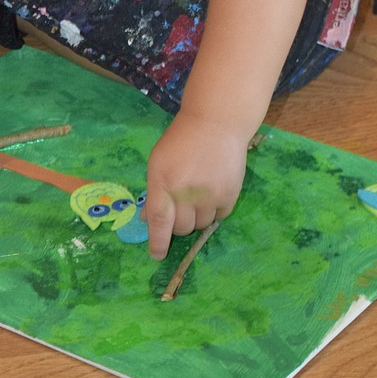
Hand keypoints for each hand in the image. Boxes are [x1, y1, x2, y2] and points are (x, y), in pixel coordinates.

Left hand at [143, 112, 248, 259]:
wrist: (216, 122)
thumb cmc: (181, 140)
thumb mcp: (158, 161)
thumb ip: (154, 191)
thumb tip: (147, 221)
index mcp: (163, 182)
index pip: (158, 220)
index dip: (157, 241)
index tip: (157, 255)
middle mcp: (185, 192)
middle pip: (181, 228)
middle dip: (178, 223)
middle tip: (180, 206)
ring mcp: (209, 195)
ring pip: (200, 225)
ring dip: (196, 217)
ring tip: (197, 194)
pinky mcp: (229, 195)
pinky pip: (219, 217)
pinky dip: (213, 210)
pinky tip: (212, 190)